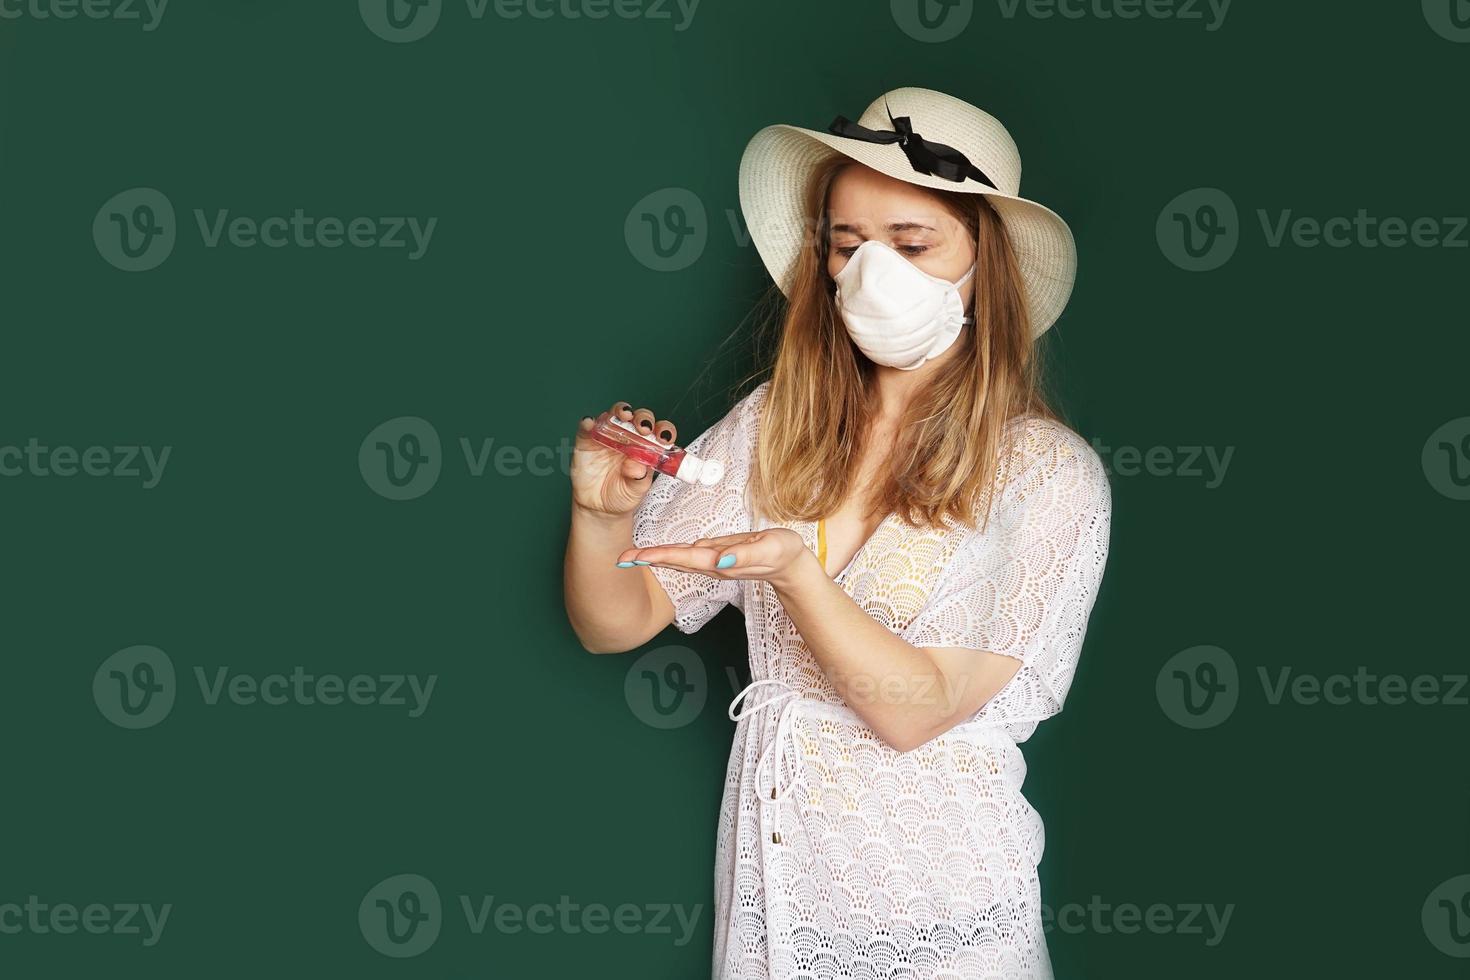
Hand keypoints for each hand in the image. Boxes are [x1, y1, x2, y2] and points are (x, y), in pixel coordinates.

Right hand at [570, 400, 679, 518]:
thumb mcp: (636, 491)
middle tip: (643, 428)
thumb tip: (637, 465)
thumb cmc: (622, 495)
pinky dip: (588, 422)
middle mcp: (629, 437)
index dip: (663, 430)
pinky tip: (590, 424)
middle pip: (639, 417)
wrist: (599, 507)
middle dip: (643, 418)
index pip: (659, 432)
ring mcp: (608, 435)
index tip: (664, 438)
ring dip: (620, 411)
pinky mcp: (587, 439)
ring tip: (623, 416)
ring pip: (615, 414)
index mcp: (647, 447)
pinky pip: (587, 426)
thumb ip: (638, 479)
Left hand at [616, 528, 820, 591]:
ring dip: (653, 558)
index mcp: (720, 562)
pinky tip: (657, 554)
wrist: (792, 566)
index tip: (635, 556)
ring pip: (677, 560)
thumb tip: (719, 561)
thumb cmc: (783, 554)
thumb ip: (745, 554)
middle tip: (620, 557)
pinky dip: (668, 555)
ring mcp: (713, 562)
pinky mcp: (716, 556)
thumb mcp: (769, 549)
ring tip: (630, 556)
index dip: (658, 556)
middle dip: (647, 560)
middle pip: (673, 562)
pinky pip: (687, 556)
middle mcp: (712, 564)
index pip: (683, 558)